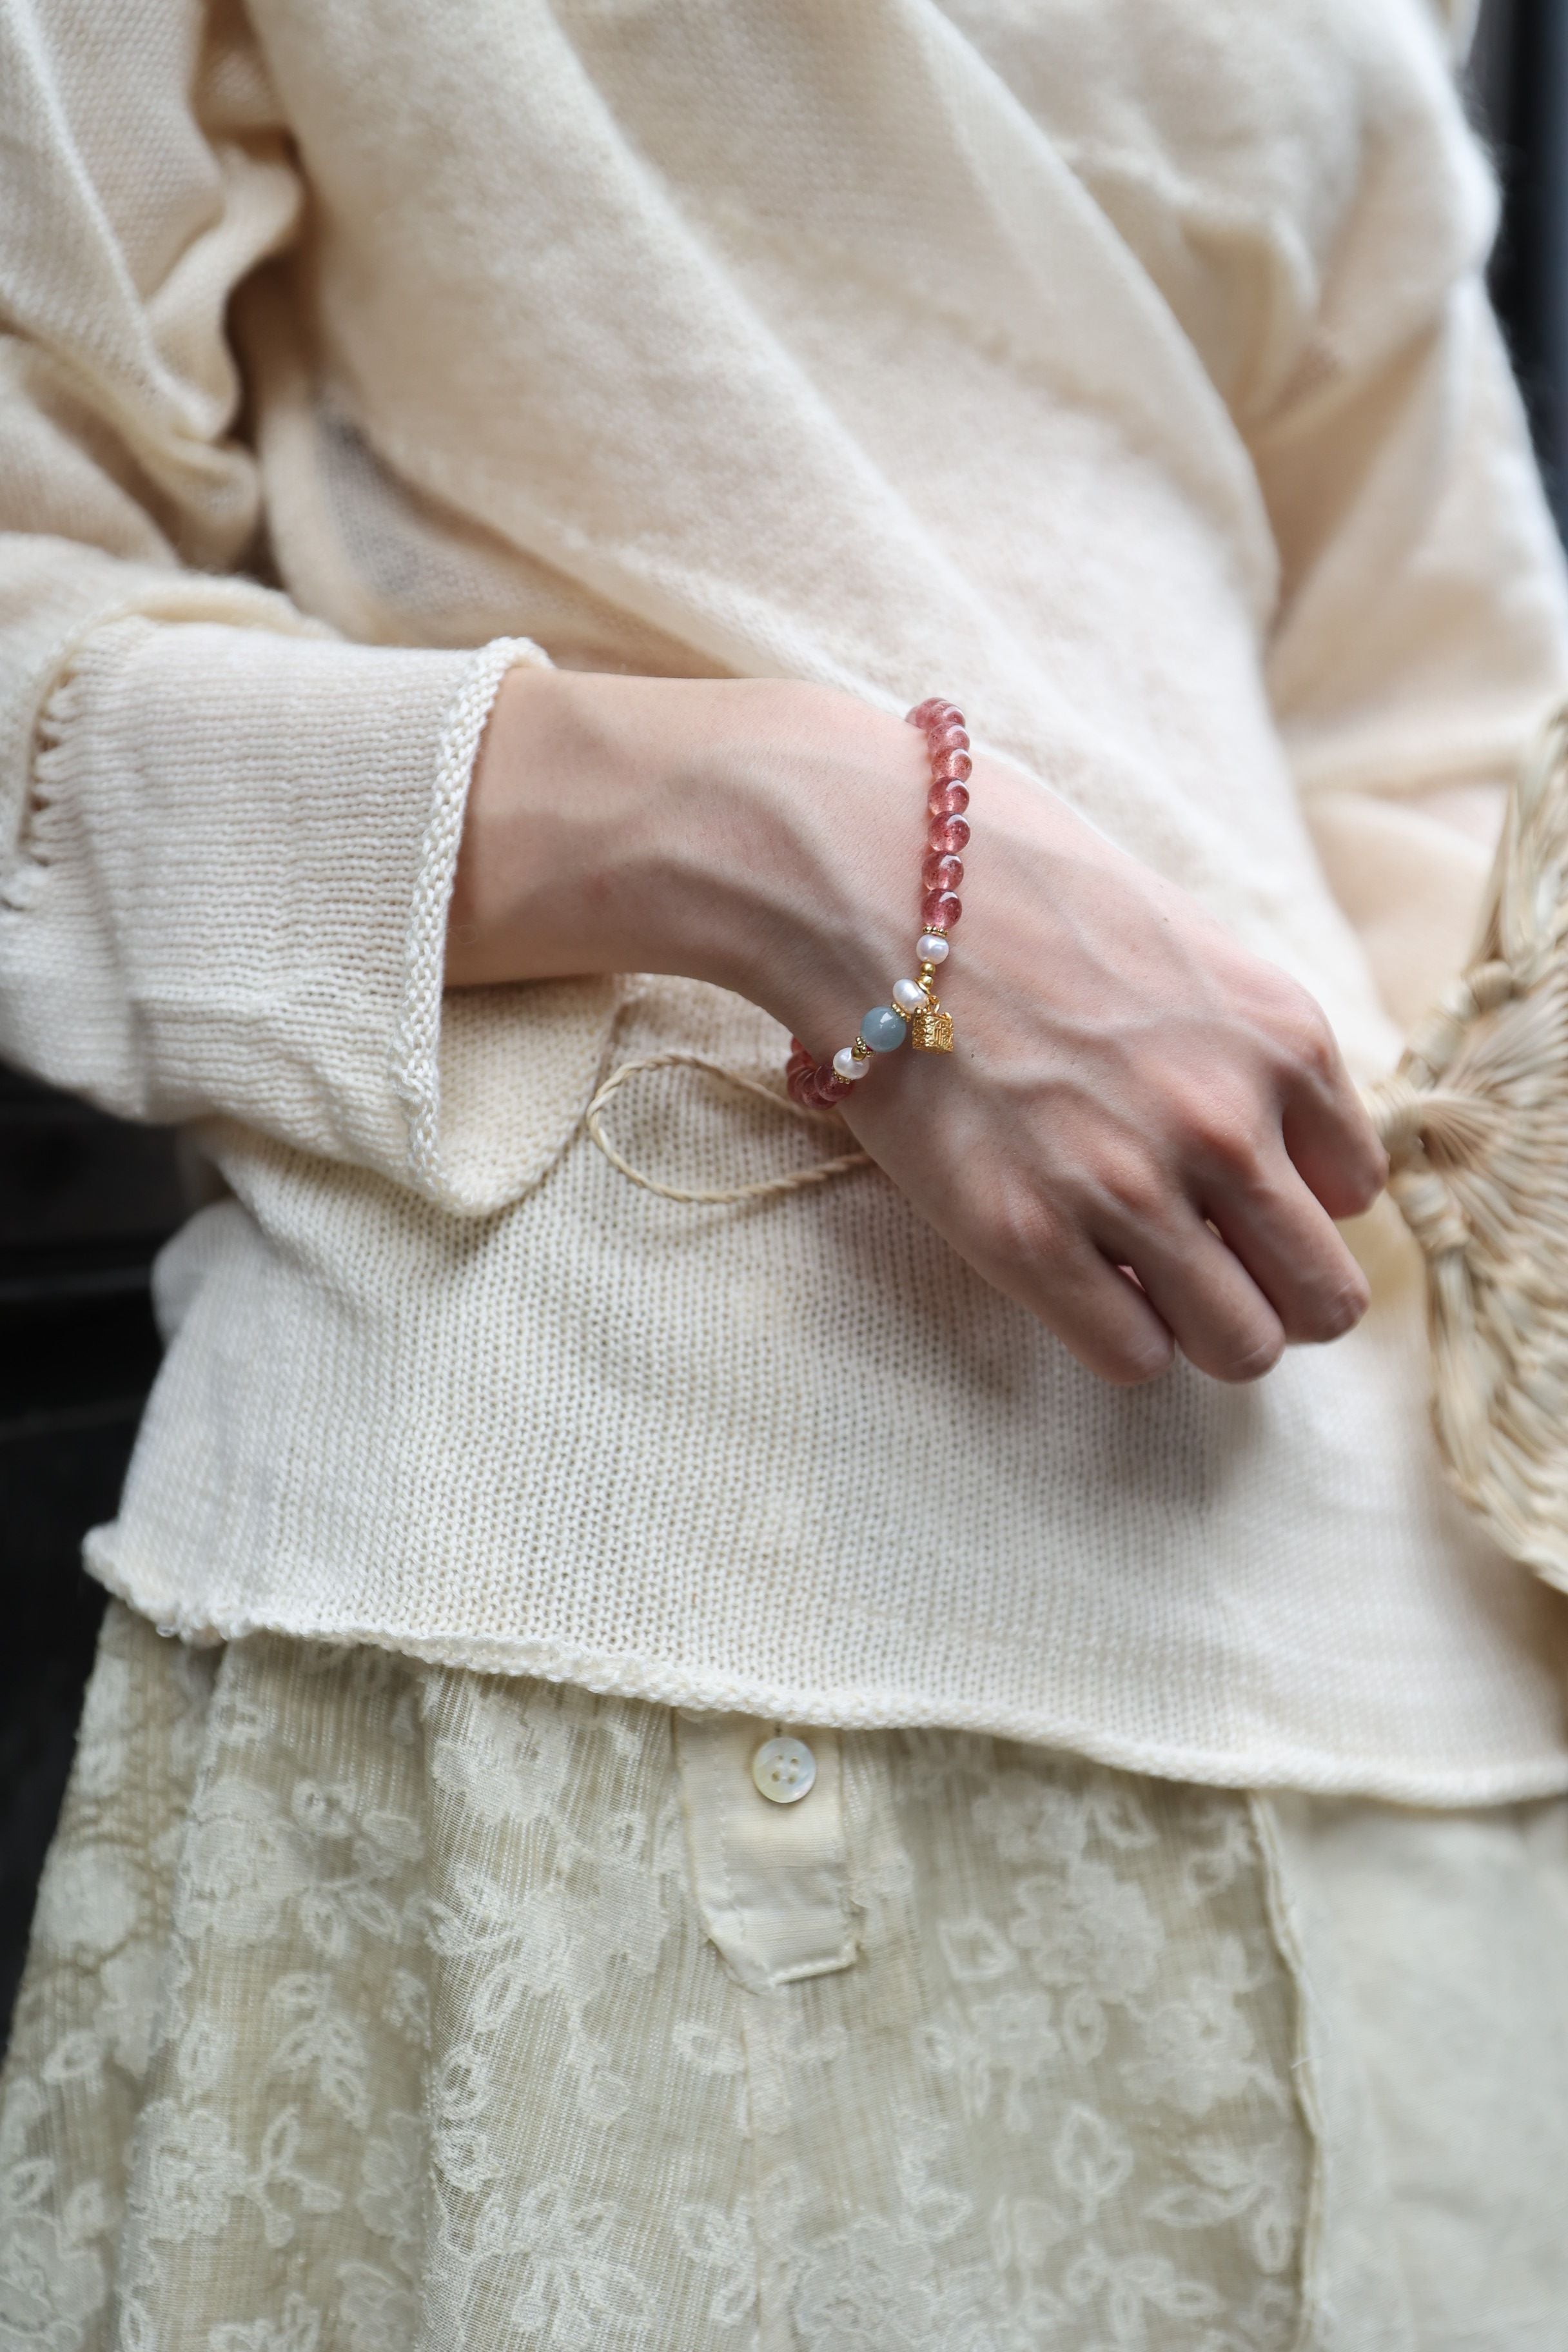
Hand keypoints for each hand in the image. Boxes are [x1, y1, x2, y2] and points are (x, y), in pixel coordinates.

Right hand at [823, 751, 1387, 1384]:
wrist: (880, 879)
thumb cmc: (1024, 895)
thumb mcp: (1189, 951)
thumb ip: (1245, 1053)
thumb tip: (1268, 1159)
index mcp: (1282, 1039)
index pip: (1355, 1191)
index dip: (1295, 1200)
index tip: (1235, 1187)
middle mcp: (1225, 1122)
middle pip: (1323, 1296)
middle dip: (1275, 1295)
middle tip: (1212, 1270)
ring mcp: (1127, 1187)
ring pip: (1240, 1346)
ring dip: (1201, 1330)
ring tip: (1145, 1285)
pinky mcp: (1027, 1238)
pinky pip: (1132, 1357)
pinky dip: (1118, 1336)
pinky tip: (1077, 1278)